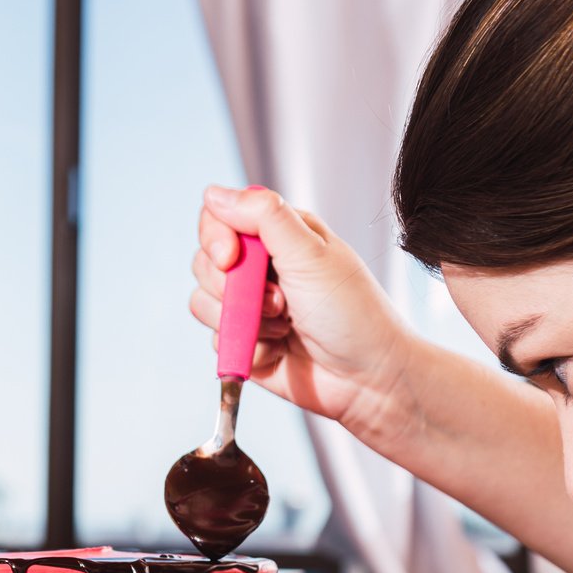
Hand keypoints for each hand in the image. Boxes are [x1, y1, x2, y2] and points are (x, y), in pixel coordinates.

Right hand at [192, 185, 415, 445]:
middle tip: (279, 300)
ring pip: (204, 302)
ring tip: (284, 325)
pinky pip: (217, 339)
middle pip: (205, 261)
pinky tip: (278, 349)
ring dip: (243, 319)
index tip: (230, 258)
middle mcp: (262, 268)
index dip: (215, 237)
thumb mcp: (310, 253)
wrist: (369, 379)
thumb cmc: (353, 313)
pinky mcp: (246, 343)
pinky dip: (245, 347)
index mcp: (279, 235)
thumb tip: (214, 194)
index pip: (220, 218)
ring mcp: (252, 307)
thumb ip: (262, 216)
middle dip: (232, 286)